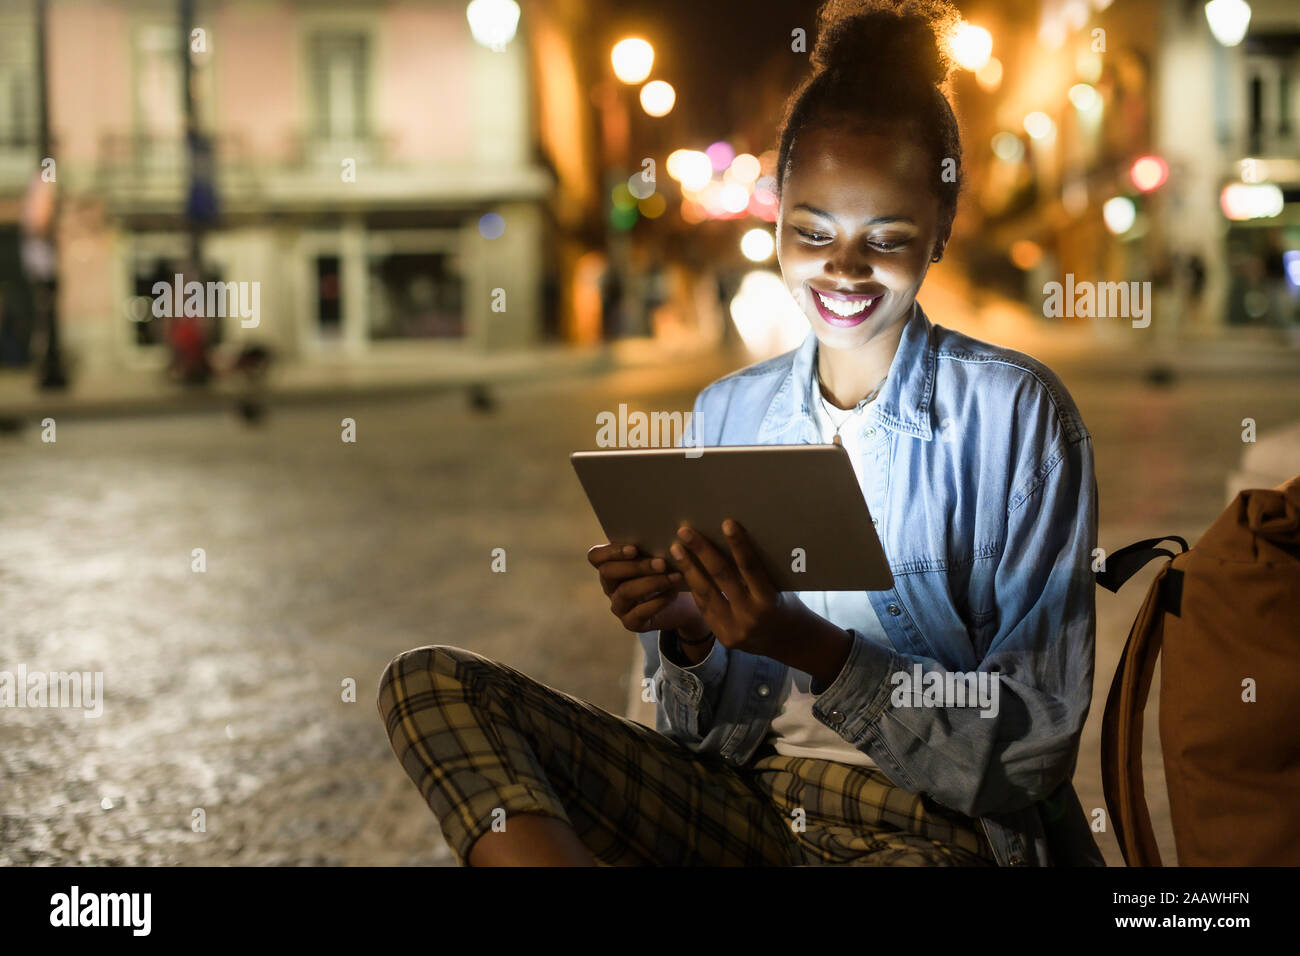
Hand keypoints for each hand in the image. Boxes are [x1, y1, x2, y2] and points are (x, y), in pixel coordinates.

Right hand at [587, 542, 708, 635]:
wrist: (683, 604)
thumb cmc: (668, 572)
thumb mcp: (659, 556)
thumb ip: (652, 545)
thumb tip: (663, 530)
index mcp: (611, 565)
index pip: (595, 557)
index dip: (610, 551)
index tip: (634, 548)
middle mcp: (610, 585)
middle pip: (609, 572)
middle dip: (636, 566)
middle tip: (662, 562)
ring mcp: (619, 606)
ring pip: (625, 592)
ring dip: (650, 582)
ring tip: (674, 577)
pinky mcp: (631, 622)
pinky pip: (639, 612)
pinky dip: (657, 602)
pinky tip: (672, 594)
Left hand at [669, 519, 848, 677]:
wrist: (789, 643)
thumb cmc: (785, 605)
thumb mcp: (778, 587)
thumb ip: (757, 571)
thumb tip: (735, 539)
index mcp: (769, 601)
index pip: (751, 567)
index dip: (739, 545)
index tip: (726, 523)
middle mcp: (751, 616)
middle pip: (721, 578)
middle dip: (701, 552)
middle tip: (685, 531)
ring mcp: (734, 629)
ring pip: (706, 593)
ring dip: (689, 568)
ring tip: (676, 549)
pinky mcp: (723, 637)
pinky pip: (704, 608)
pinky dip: (694, 588)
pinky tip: (684, 571)